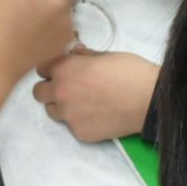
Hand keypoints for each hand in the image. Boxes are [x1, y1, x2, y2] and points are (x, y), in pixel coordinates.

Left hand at [32, 48, 158, 142]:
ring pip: (52, 111)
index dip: (51, 67)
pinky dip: (79, 120)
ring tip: (82, 102)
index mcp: (63, 68)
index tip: (62, 69)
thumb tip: (75, 53)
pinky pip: (71, 125)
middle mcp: (60, 92)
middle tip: (68, 87)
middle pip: (39, 92)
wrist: (147, 99)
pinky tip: (96, 115)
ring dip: (61, 105)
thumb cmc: (128, 70)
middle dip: (50, 88)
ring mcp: (68, 115)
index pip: (40, 68)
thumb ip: (83, 56)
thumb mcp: (104, 54)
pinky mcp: (79, 133)